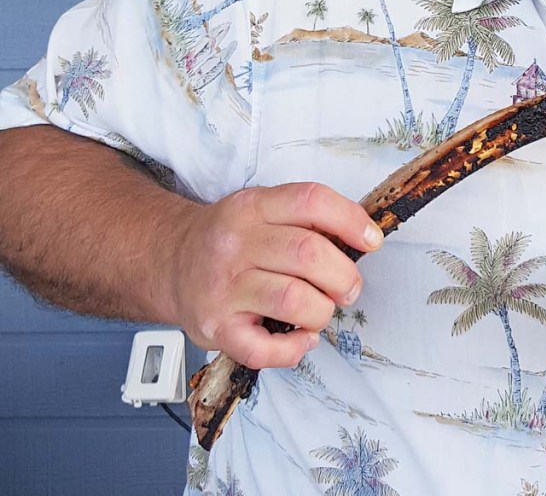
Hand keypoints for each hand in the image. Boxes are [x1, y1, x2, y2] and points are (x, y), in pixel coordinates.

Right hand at [168, 182, 382, 369]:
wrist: (171, 261)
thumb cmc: (232, 238)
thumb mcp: (262, 207)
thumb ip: (306, 217)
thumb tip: (363, 237)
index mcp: (252, 206)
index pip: (311, 201)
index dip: (350, 220)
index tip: (371, 240)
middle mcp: (235, 244)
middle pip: (308, 253)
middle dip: (344, 275)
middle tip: (349, 286)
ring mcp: (222, 288)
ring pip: (293, 300)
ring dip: (323, 310)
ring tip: (321, 309)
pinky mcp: (215, 328)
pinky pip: (264, 349)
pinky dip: (294, 349)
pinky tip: (301, 337)